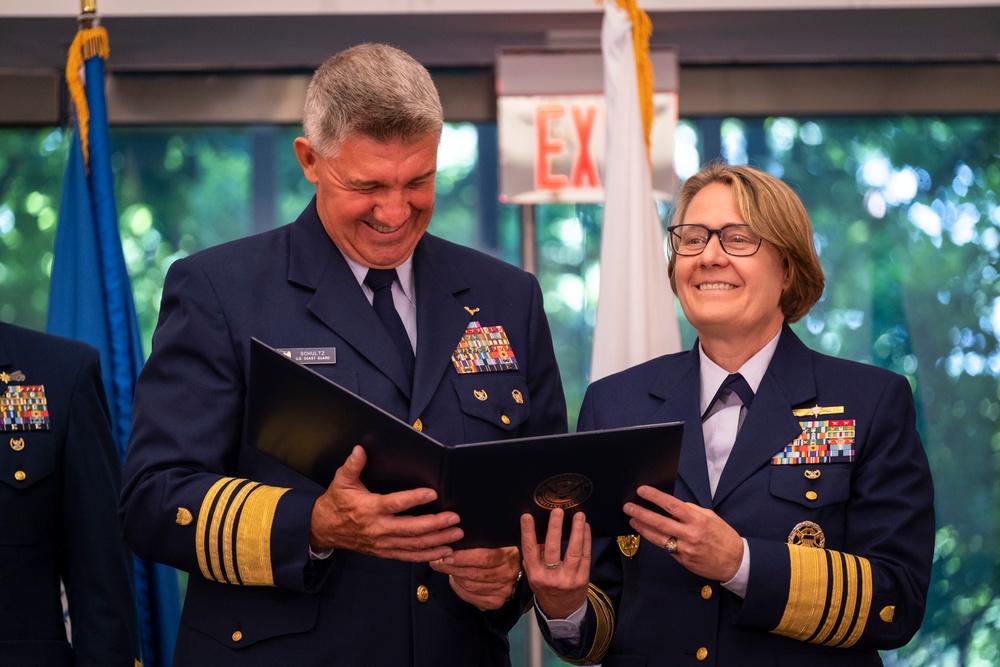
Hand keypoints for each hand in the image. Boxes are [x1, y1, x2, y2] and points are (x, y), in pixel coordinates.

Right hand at [309, 446, 462, 561]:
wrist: (323, 530)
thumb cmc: (336, 503)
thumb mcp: (341, 481)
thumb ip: (352, 465)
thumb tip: (359, 449)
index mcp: (368, 509)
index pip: (395, 504)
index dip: (414, 499)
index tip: (432, 494)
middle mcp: (377, 528)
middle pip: (411, 529)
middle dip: (435, 524)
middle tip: (454, 518)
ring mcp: (382, 543)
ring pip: (413, 545)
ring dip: (437, 541)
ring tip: (456, 534)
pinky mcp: (384, 552)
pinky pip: (408, 556)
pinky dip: (427, 556)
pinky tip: (443, 552)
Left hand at [430, 546, 520, 610]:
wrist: (508, 568)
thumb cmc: (496, 551)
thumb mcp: (492, 540)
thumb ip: (475, 540)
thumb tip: (449, 542)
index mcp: (508, 555)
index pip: (484, 558)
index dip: (463, 558)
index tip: (447, 556)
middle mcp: (508, 574)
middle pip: (475, 574)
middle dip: (453, 568)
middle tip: (439, 562)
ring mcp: (503, 590)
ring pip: (470, 586)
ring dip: (455, 578)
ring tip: (448, 569)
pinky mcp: (495, 602)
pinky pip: (471, 597)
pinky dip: (459, 589)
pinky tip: (455, 580)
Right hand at [520, 509, 590, 619]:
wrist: (562, 612)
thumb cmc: (545, 588)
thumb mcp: (534, 576)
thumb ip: (533, 558)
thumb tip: (539, 534)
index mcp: (535, 575)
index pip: (530, 550)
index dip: (528, 533)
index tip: (527, 516)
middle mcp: (551, 577)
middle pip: (553, 549)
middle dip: (555, 528)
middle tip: (557, 511)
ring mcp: (568, 579)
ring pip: (574, 551)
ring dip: (577, 531)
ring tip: (578, 515)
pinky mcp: (583, 579)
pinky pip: (585, 556)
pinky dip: (586, 540)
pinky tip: (585, 527)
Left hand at [624, 486, 742, 580]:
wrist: (735, 562)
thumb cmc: (723, 536)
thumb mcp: (710, 517)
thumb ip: (691, 511)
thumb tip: (673, 507)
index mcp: (697, 520)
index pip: (671, 505)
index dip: (654, 497)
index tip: (642, 491)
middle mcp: (689, 534)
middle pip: (659, 522)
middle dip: (641, 513)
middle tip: (628, 507)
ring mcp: (684, 549)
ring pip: (657, 538)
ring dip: (642, 528)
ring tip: (632, 521)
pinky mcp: (682, 561)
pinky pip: (666, 548)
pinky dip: (657, 540)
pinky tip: (649, 534)